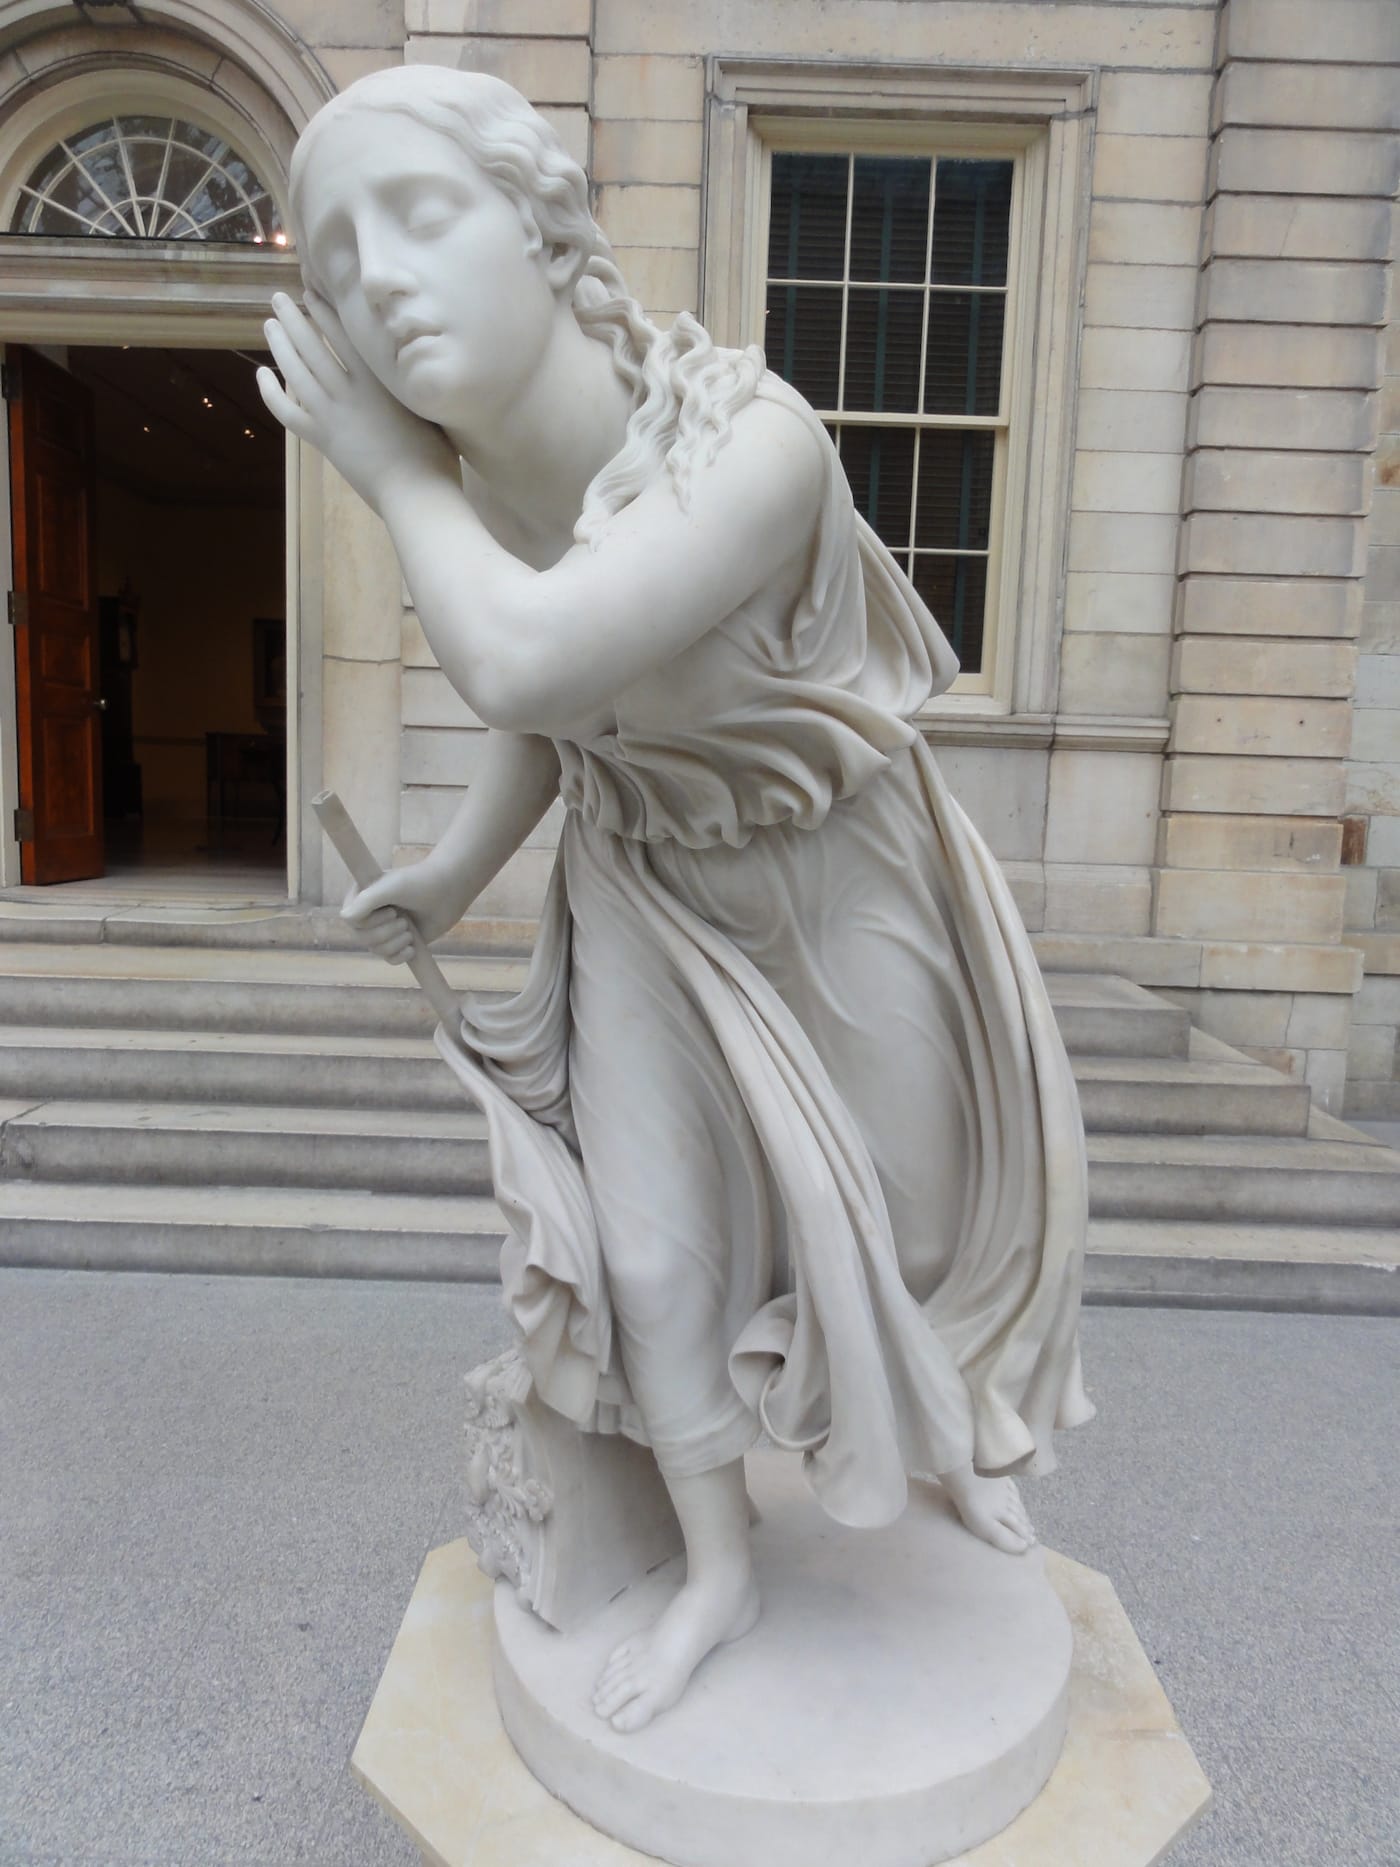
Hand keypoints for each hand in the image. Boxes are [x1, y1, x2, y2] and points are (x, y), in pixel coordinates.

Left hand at [257, 290, 457, 513]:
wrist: (416, 492)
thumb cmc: (435, 455)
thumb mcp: (428, 407)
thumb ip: (412, 382)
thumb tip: (414, 362)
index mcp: (378, 380)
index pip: (344, 336)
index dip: (325, 312)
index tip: (313, 294)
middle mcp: (351, 391)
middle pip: (314, 346)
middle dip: (294, 318)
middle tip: (279, 298)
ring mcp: (333, 416)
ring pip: (297, 372)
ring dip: (280, 345)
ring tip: (270, 324)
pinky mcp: (324, 440)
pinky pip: (288, 412)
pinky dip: (271, 393)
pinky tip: (261, 374)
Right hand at [341, 856, 470, 962]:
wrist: (448, 890)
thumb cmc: (418, 883)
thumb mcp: (390, 887)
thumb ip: (366, 901)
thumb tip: (346, 918)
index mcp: (361, 895)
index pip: (349, 920)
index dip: (369, 921)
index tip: (392, 910)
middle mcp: (369, 913)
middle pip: (362, 938)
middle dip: (385, 933)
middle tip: (403, 920)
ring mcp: (384, 928)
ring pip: (376, 950)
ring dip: (395, 942)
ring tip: (409, 929)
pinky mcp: (399, 941)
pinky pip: (390, 958)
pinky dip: (400, 956)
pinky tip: (412, 947)